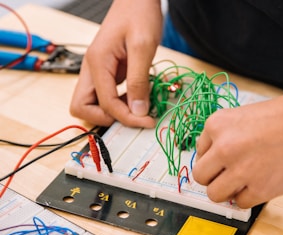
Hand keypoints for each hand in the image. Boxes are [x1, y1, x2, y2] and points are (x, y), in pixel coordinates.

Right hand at [70, 0, 161, 127]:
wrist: (136, 0)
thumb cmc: (139, 14)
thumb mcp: (143, 47)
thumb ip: (139, 81)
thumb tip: (138, 111)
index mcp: (97, 62)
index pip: (105, 104)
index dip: (126, 117)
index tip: (146, 121)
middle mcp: (91, 69)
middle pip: (82, 108)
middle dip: (106, 118)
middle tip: (131, 116)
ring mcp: (96, 72)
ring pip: (90, 104)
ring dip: (111, 112)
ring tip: (136, 108)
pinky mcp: (105, 73)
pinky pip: (104, 96)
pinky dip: (117, 103)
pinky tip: (135, 98)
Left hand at [192, 88, 282, 207]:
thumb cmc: (276, 119)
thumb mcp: (236, 117)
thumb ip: (216, 138)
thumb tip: (205, 161)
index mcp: (216, 125)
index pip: (198, 153)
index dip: (211, 158)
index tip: (221, 159)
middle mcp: (224, 147)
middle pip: (200, 176)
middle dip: (211, 177)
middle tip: (224, 174)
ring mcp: (241, 169)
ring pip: (214, 194)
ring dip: (225, 191)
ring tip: (238, 181)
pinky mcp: (260, 188)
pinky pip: (240, 203)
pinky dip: (246, 197)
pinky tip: (255, 183)